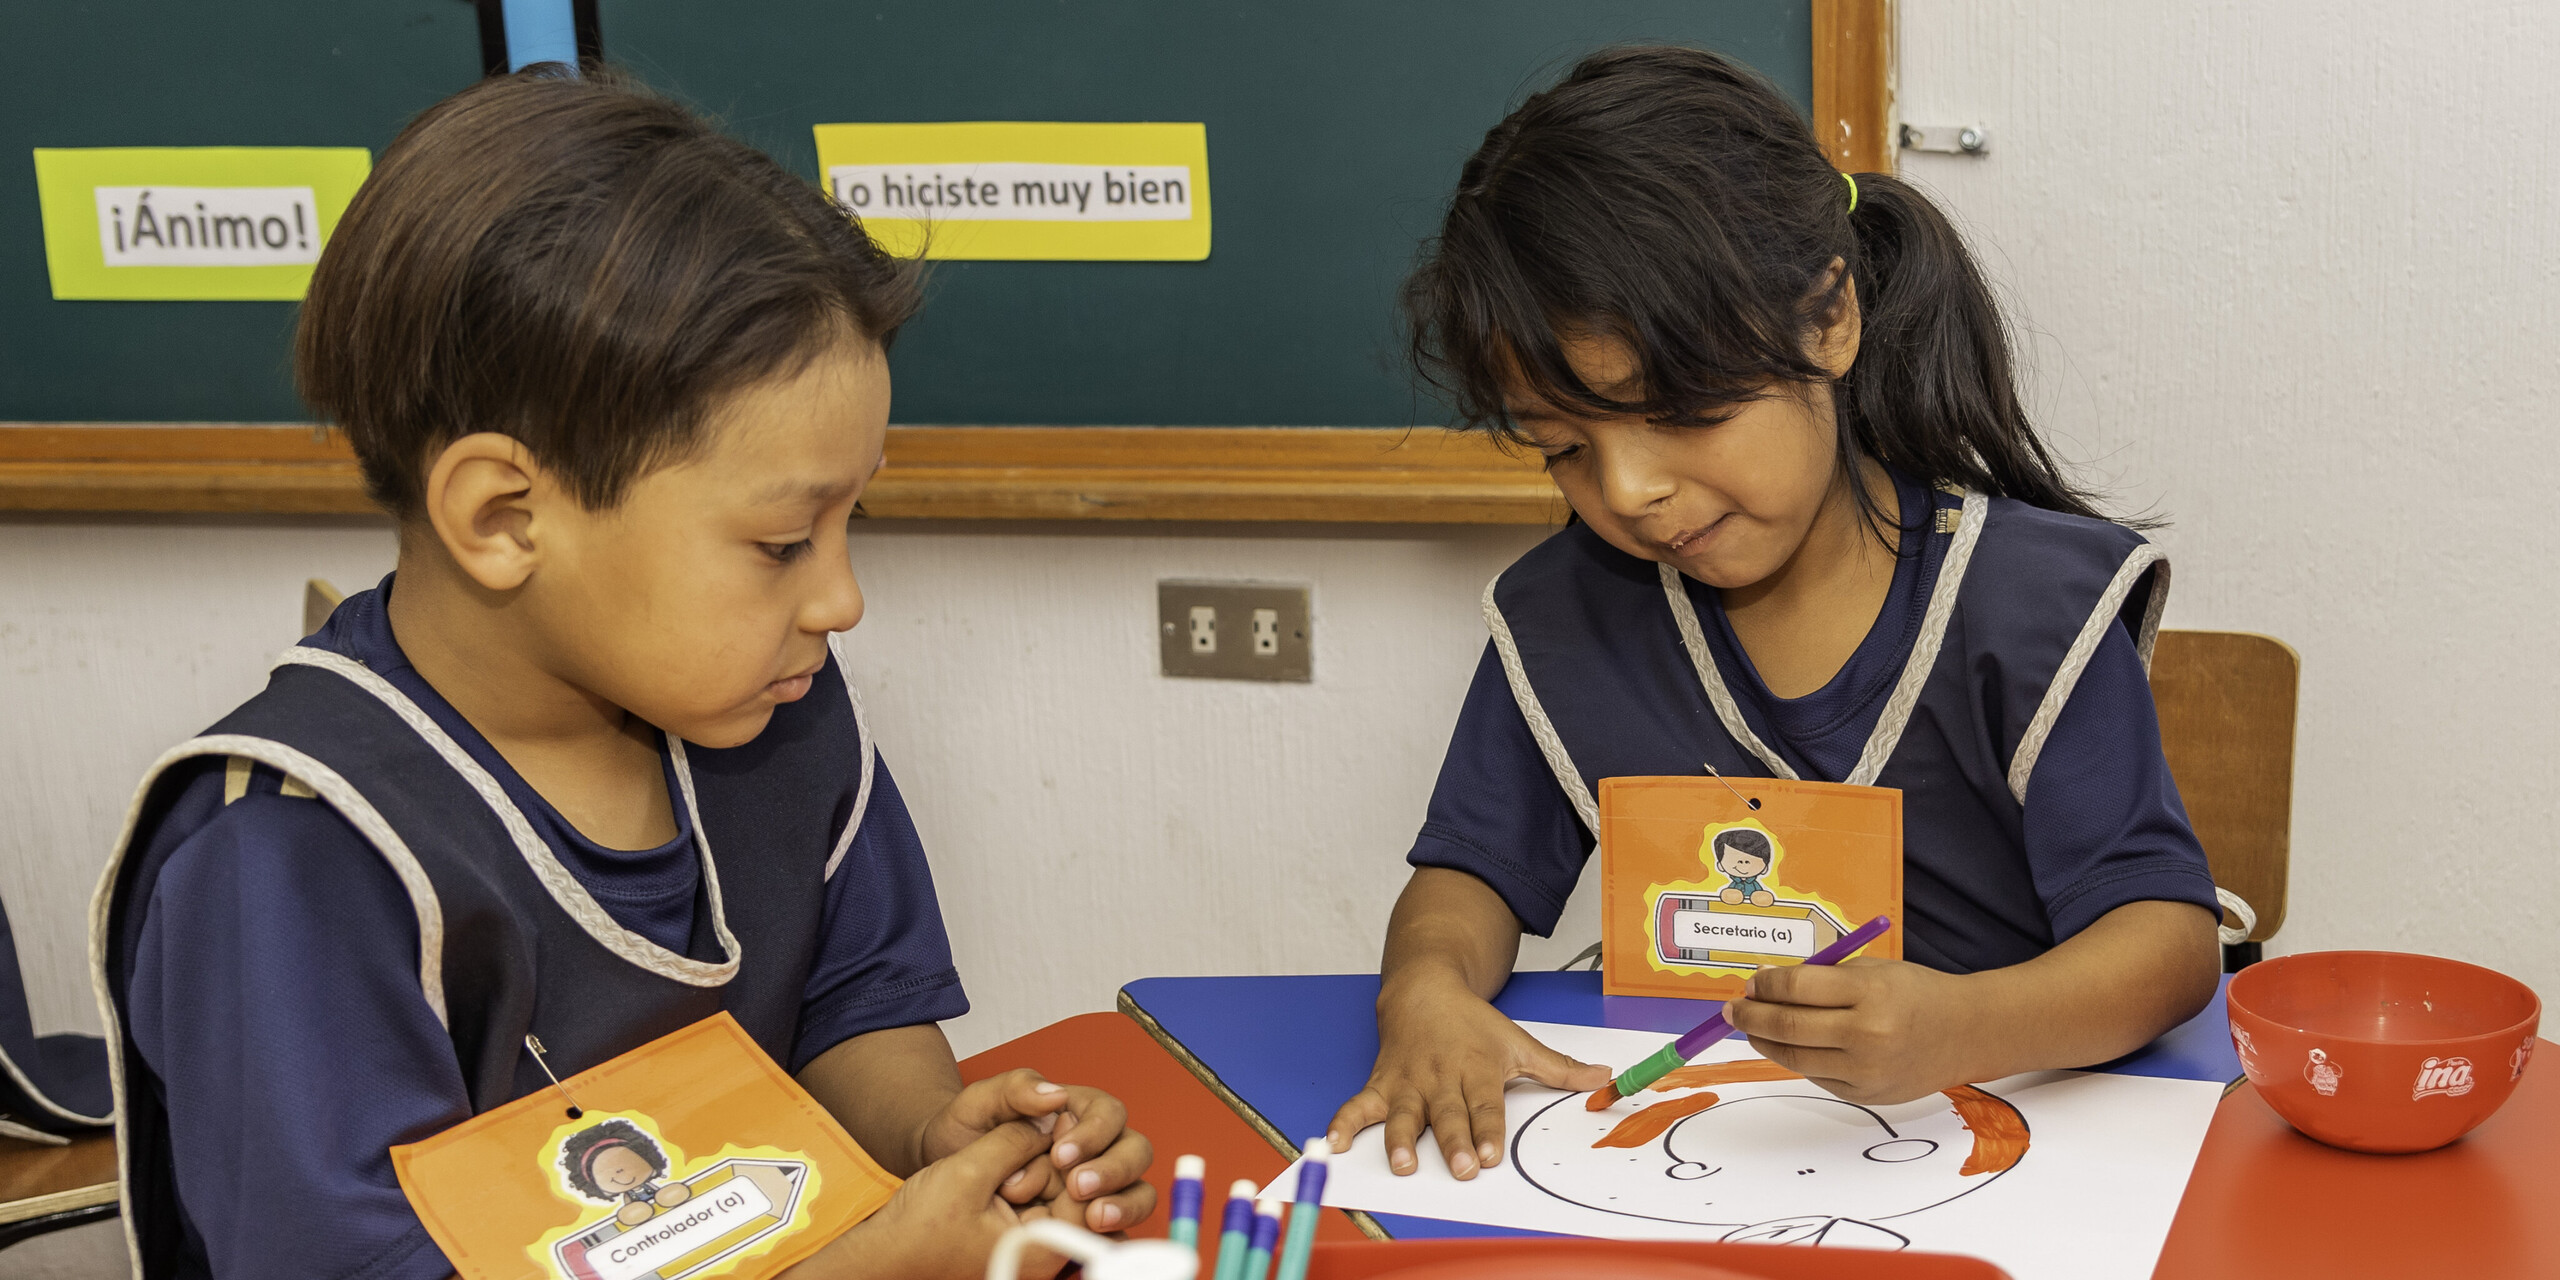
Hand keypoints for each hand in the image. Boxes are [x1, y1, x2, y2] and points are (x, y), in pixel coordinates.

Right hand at [793, 1120, 1055, 1279]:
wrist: (886, 1251)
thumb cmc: (918, 1228)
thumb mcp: (969, 1170)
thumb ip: (1016, 1140)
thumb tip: (1052, 1116)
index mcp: (1038, 1251)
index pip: (1088, 1198)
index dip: (1072, 1158)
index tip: (1051, 1134)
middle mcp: (1042, 1256)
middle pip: (1075, 1194)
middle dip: (1049, 1165)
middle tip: (1010, 1162)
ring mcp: (1030, 1249)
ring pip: (1055, 1194)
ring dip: (1034, 1171)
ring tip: (997, 1173)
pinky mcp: (1017, 1238)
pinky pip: (1038, 1202)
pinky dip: (1025, 1181)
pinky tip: (1000, 1176)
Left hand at [917, 1069, 1156, 1233]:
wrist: (943, 1168)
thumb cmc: (967, 1130)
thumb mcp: (980, 1101)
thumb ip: (1018, 1088)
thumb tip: (1057, 1096)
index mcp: (1078, 1111)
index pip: (1110, 1114)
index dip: (1094, 1134)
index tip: (1060, 1154)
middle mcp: (1096, 1146)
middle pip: (1135, 1151)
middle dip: (1113, 1170)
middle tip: (1077, 1186)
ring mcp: (1097, 1185)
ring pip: (1138, 1190)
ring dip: (1124, 1204)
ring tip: (1093, 1218)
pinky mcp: (1088, 1220)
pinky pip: (1118, 1230)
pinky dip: (1114, 1236)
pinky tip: (1094, 1241)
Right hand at [1326, 973, 1610, 1178]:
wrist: (1423, 989)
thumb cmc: (1472, 1023)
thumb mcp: (1518, 1041)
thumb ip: (1559, 1068)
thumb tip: (1604, 1078)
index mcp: (1477, 1070)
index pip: (1484, 1106)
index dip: (1486, 1129)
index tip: (1488, 1154)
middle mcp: (1441, 1079)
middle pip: (1448, 1115)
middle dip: (1452, 1141)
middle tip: (1459, 1167)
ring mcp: (1408, 1082)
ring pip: (1404, 1114)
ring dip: (1400, 1139)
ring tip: (1401, 1163)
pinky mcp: (1382, 1083)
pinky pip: (1360, 1105)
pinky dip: (1344, 1124)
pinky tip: (1334, 1144)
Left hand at [1721, 957, 1979, 1103]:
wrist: (1966, 1033)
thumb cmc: (1915, 993)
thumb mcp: (1872, 970)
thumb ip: (1822, 978)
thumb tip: (1764, 987)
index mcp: (1870, 993)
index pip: (1798, 988)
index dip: (1766, 985)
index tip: (1752, 983)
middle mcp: (1868, 1035)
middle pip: (1789, 1027)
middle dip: (1751, 1016)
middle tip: (1733, 1009)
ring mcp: (1867, 1071)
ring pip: (1795, 1057)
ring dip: (1764, 1041)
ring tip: (1752, 1028)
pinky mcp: (1866, 1096)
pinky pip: (1816, 1077)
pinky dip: (1797, 1059)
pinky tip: (1791, 1045)